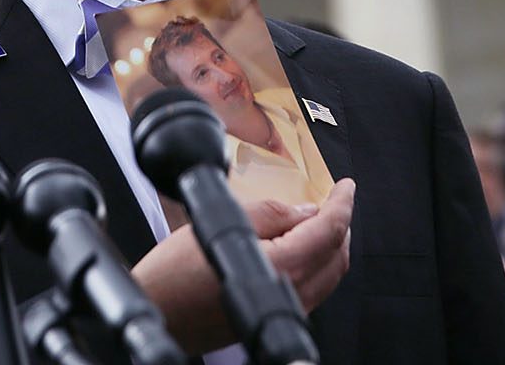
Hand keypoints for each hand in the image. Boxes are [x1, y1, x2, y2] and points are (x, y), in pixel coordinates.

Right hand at [134, 178, 354, 353]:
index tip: (346, 186)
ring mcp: (286, 311)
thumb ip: (271, 214)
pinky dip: (318, 263)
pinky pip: (315, 290)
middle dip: (341, 224)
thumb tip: (306, 211)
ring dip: (331, 245)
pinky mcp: (274, 318)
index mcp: (283, 266)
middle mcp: (293, 294)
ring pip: (329, 275)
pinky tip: (302, 247)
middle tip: (333, 199)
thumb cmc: (177, 272)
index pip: (330, 230)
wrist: (158, 312)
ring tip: (319, 219)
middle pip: (337, 256)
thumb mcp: (223, 222)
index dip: (342, 203)